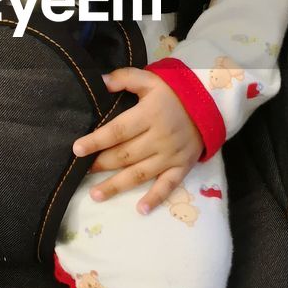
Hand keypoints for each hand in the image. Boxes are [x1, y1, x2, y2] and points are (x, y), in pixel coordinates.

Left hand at [71, 67, 202, 213]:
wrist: (210, 105)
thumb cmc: (174, 93)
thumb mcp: (150, 79)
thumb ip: (124, 78)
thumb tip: (98, 82)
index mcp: (150, 114)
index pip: (118, 130)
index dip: (97, 140)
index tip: (77, 149)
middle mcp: (160, 137)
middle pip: (125, 155)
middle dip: (101, 163)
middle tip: (82, 170)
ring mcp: (171, 155)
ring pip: (140, 174)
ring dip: (116, 185)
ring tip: (95, 194)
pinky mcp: (182, 167)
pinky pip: (168, 186)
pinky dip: (155, 199)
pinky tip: (140, 210)